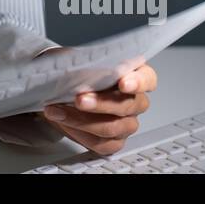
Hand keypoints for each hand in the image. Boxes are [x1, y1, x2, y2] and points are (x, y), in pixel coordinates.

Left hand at [38, 54, 157, 155]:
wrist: (57, 88)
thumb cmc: (74, 70)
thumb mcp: (78, 59)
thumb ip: (88, 63)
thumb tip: (83, 68)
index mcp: (133, 75)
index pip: (147, 78)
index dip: (138, 82)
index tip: (123, 82)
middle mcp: (134, 100)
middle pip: (129, 105)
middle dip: (101, 103)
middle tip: (79, 99)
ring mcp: (126, 123)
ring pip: (114, 127)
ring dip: (84, 121)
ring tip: (61, 111)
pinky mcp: (112, 141)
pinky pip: (102, 144)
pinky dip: (79, 133)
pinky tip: (64, 122)